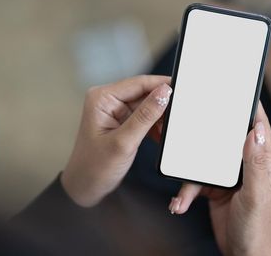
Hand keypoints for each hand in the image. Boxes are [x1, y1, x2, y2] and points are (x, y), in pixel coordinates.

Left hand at [61, 75, 171, 206]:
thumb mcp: (124, 142)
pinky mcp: (122, 120)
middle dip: (163, 104)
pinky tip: (161, 135)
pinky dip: (155, 125)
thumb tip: (165, 92)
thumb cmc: (95, 167)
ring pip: (148, 104)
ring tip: (170, 130)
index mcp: (102, 98)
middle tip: (180, 115)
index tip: (185, 89)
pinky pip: (145, 116)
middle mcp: (108, 99)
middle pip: (145, 92)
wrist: (85, 188)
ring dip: (160, 116)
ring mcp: (115, 110)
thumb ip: (146, 116)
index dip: (162, 84)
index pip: (139, 83)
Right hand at [169, 104, 270, 255]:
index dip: (248, 104)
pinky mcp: (215, 188)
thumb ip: (257, 163)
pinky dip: (185, 191)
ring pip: (204, 159)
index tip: (233, 88)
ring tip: (181, 192)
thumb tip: (255, 131)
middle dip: (205, 136)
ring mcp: (231, 175)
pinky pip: (195, 180)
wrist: (244, 255)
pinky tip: (179, 203)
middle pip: (225, 137)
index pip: (257, 124)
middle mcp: (248, 164)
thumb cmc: (257, 229)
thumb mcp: (257, 195)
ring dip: (189, 176)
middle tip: (188, 131)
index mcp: (264, 160)